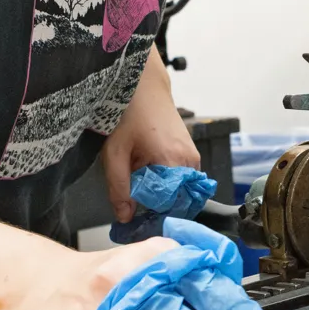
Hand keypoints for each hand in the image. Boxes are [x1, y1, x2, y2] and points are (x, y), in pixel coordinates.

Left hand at [103, 59, 198, 222]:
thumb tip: (125, 218)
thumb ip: (120, 188)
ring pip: (180, 191)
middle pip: (177, 201)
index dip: (150, 216)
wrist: (144, 87)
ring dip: (161, 194)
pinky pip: (182, 180)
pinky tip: (149, 177)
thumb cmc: (128, 114)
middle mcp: (190, 162)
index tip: (134, 222)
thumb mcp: (115, 154)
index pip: (169, 206)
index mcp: (174, 162)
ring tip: (140, 189)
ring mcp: (194, 158)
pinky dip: (166, 183)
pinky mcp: (192, 154)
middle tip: (134, 208)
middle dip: (156, 207)